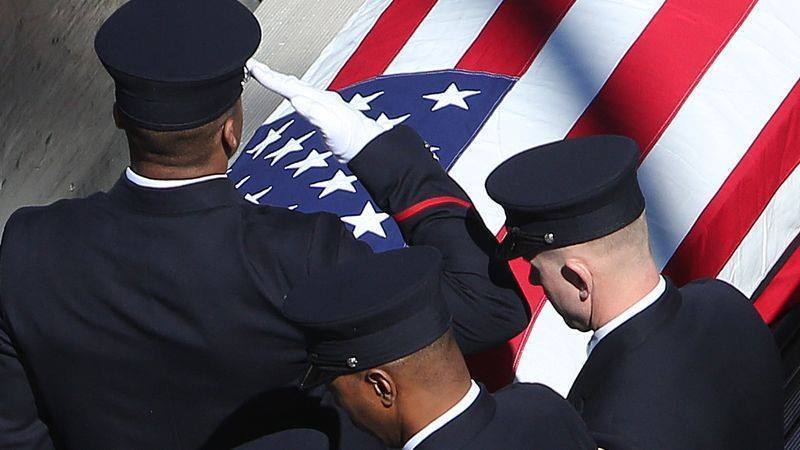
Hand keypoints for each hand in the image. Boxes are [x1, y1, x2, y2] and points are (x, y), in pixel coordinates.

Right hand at [246, 58, 389, 162]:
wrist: (368, 146)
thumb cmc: (352, 140)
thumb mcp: (332, 128)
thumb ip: (315, 113)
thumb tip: (297, 100)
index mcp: (320, 101)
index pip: (290, 87)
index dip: (270, 78)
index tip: (254, 69)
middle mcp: (321, 99)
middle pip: (291, 83)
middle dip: (271, 74)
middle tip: (253, 65)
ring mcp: (322, 104)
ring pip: (296, 87)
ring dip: (279, 79)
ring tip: (265, 73)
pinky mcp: (323, 112)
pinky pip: (302, 95)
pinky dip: (291, 89)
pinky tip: (290, 92)